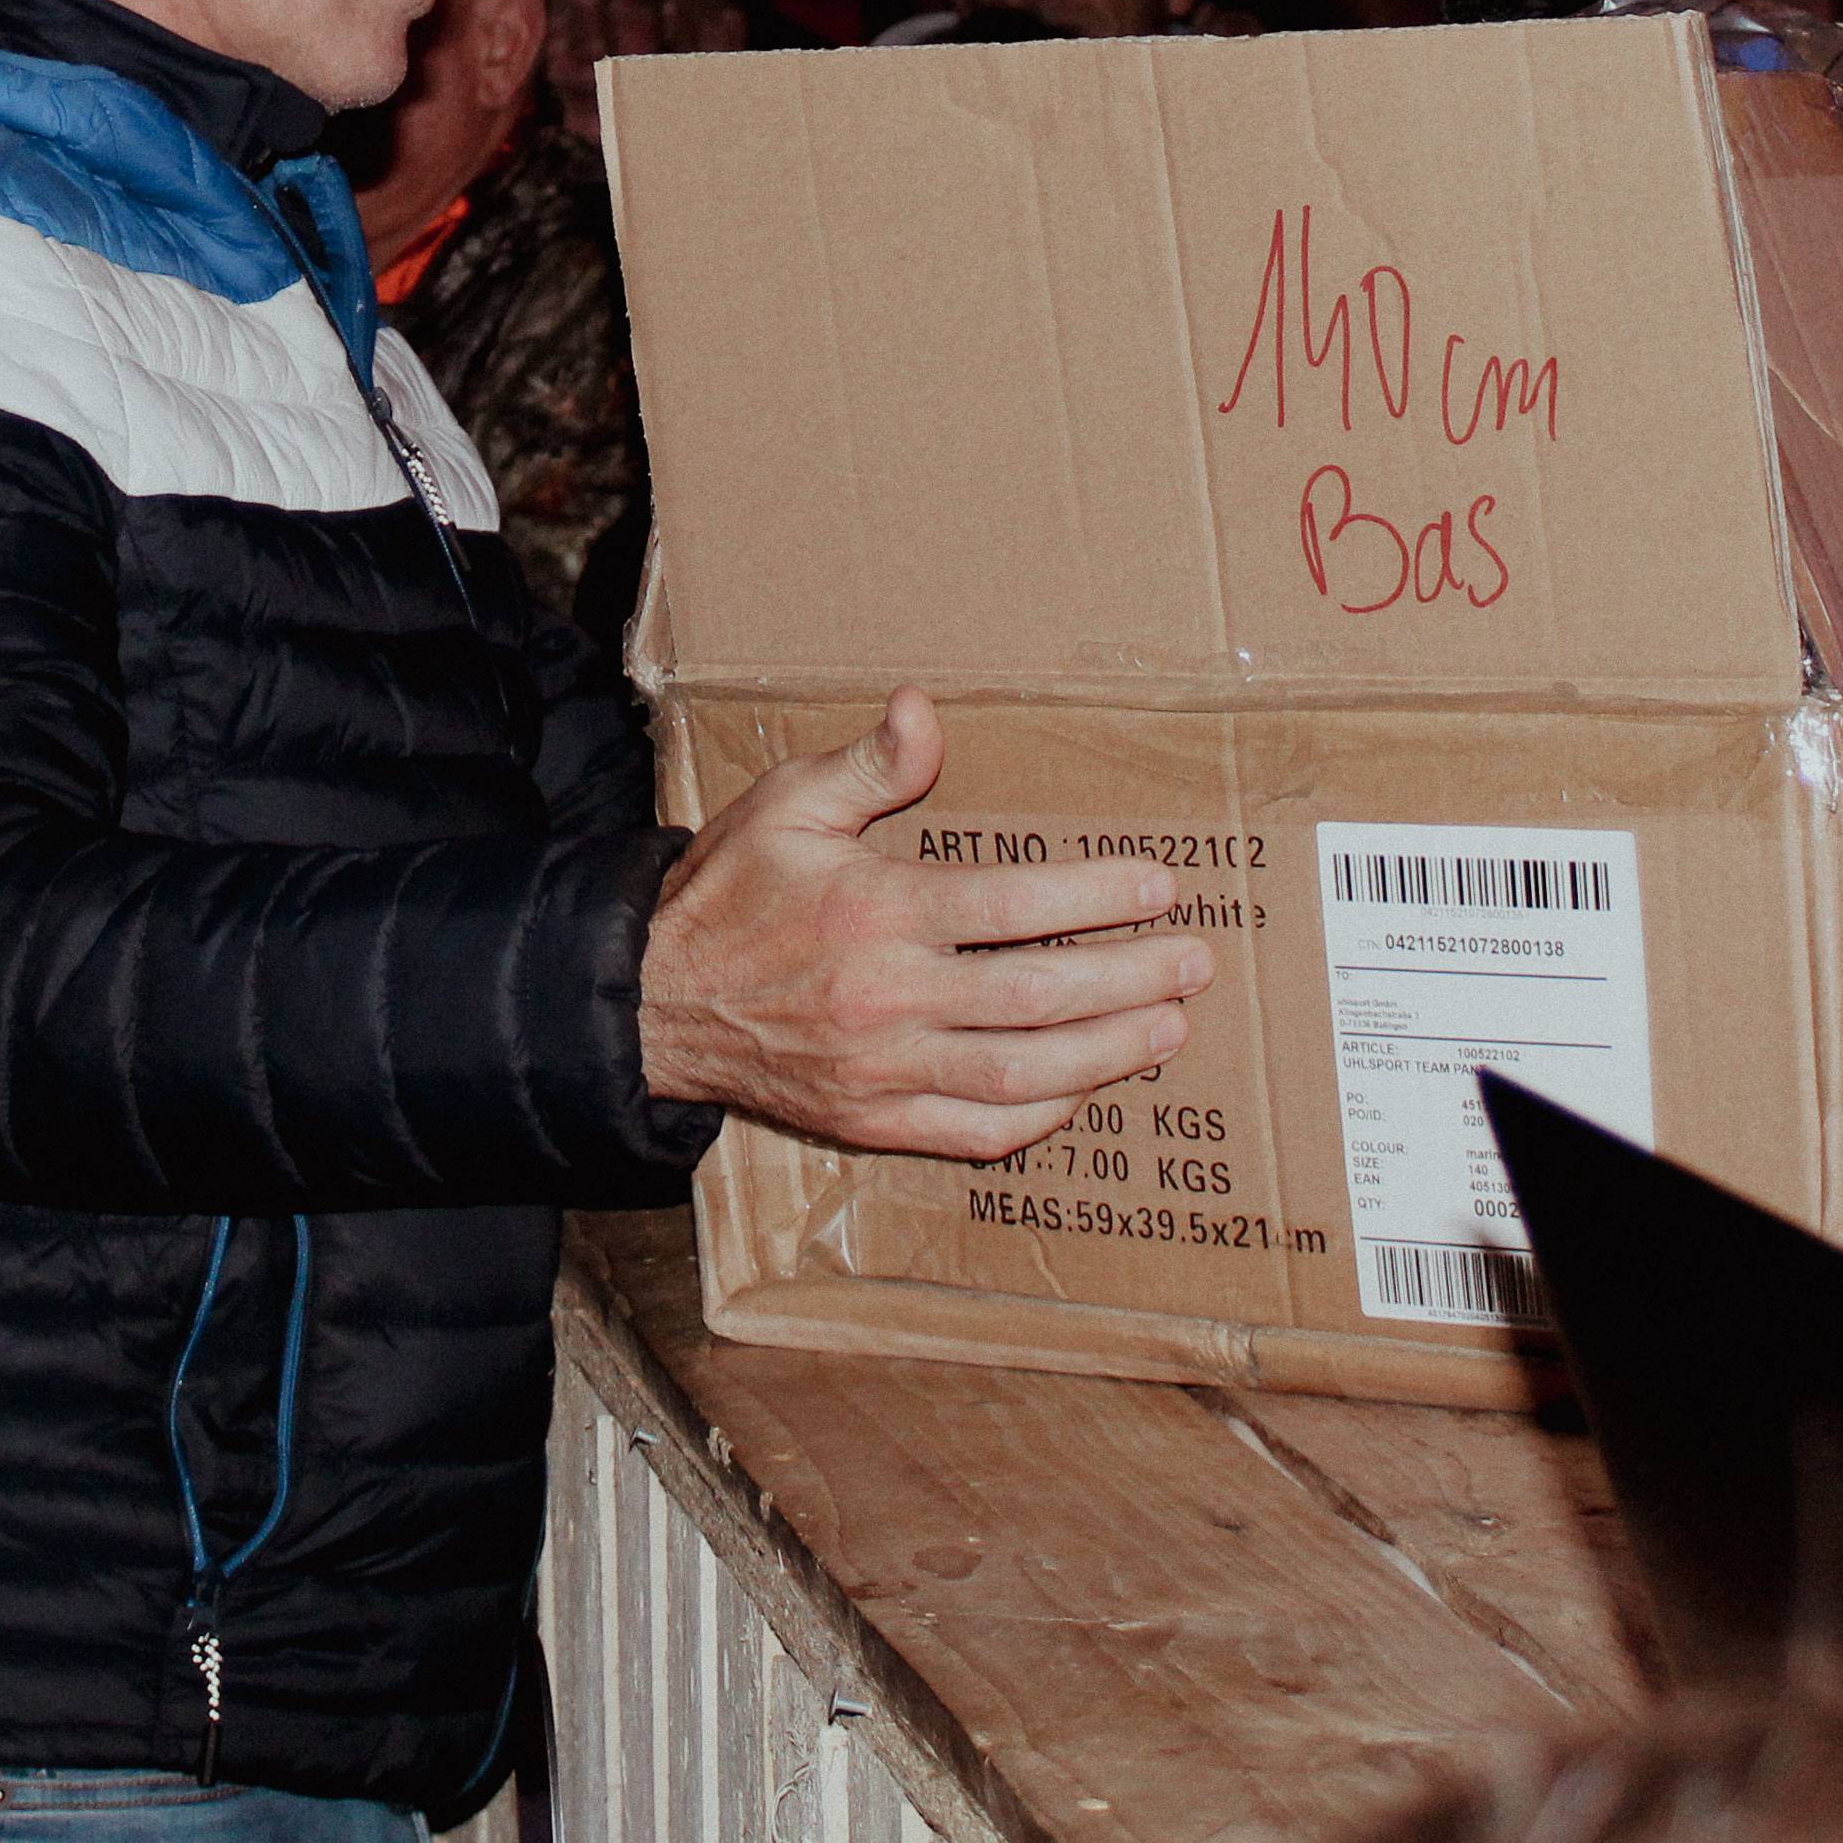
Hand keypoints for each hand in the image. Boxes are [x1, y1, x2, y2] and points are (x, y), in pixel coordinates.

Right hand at [636, 689, 1212, 1160]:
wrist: (648, 1000)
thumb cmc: (726, 894)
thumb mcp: (786, 806)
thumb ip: (868, 764)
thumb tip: (925, 710)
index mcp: (876, 911)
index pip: (1015, 906)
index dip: (1098, 899)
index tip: (1160, 887)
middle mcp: (888, 998)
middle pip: (1040, 998)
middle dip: (1132, 980)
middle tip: (1194, 962)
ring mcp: (882, 1071)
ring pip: (1022, 1074)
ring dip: (1106, 1055)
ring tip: (1166, 1030)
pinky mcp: (871, 1121)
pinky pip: (973, 1132)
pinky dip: (1037, 1119)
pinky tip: (1081, 1093)